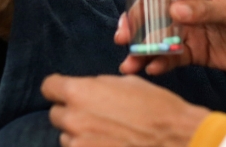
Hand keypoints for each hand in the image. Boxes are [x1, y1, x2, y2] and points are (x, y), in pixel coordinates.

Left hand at [42, 74, 208, 146]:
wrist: (176, 140)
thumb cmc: (157, 109)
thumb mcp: (127, 83)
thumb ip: (98, 86)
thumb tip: (88, 90)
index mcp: (80, 92)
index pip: (49, 87)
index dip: (59, 88)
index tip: (67, 92)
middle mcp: (73, 119)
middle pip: (57, 114)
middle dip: (72, 113)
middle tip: (95, 116)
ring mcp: (78, 145)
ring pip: (67, 137)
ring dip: (80, 135)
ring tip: (107, 134)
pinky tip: (110, 144)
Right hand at [109, 0, 225, 76]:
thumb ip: (205, 11)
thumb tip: (174, 11)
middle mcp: (191, 6)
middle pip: (152, 9)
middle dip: (134, 21)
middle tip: (123, 36)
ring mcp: (192, 30)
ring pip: (158, 36)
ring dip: (142, 47)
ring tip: (130, 62)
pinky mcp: (198, 52)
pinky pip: (171, 57)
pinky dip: (159, 63)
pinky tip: (152, 70)